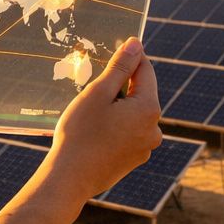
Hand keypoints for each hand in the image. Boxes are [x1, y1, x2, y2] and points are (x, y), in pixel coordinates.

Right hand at [46, 38, 162, 201]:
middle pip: (140, 94)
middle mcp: (154, 129)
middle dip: (120, 86)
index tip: (110, 53)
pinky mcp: (133, 160)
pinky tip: (93, 131)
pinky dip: (115, 127)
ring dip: (117, 107)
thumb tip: (136, 44)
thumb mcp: (98, 93)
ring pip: (133, 115)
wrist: (70, 179)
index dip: (128, 59)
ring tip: (90, 112)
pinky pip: (128, 134)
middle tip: (93, 87)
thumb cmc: (81, 133)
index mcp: (148, 108)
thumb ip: (120, 67)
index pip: (145, 70)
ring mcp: (145, 147)